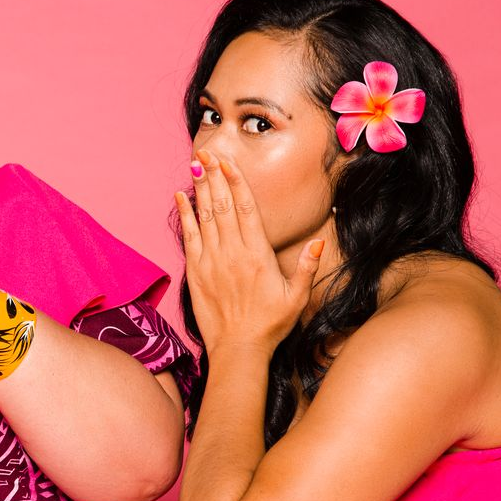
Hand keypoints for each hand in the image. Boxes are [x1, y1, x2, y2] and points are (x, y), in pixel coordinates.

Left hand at [175, 150, 323, 355]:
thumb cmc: (270, 324)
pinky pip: (189, 237)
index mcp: (258, 254)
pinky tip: (181, 197)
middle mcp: (233, 253)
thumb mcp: (297, 297)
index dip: (235, 182)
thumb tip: (319, 240)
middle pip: (222, 205)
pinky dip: (184, 215)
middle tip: (207, 151)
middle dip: (214, 176)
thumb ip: (307, 267)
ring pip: (204, 216)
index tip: (228, 161)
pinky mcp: (196, 272)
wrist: (238, 349)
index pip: (245, 209)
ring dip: (200, 189)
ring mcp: (212, 261)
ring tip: (196, 164)